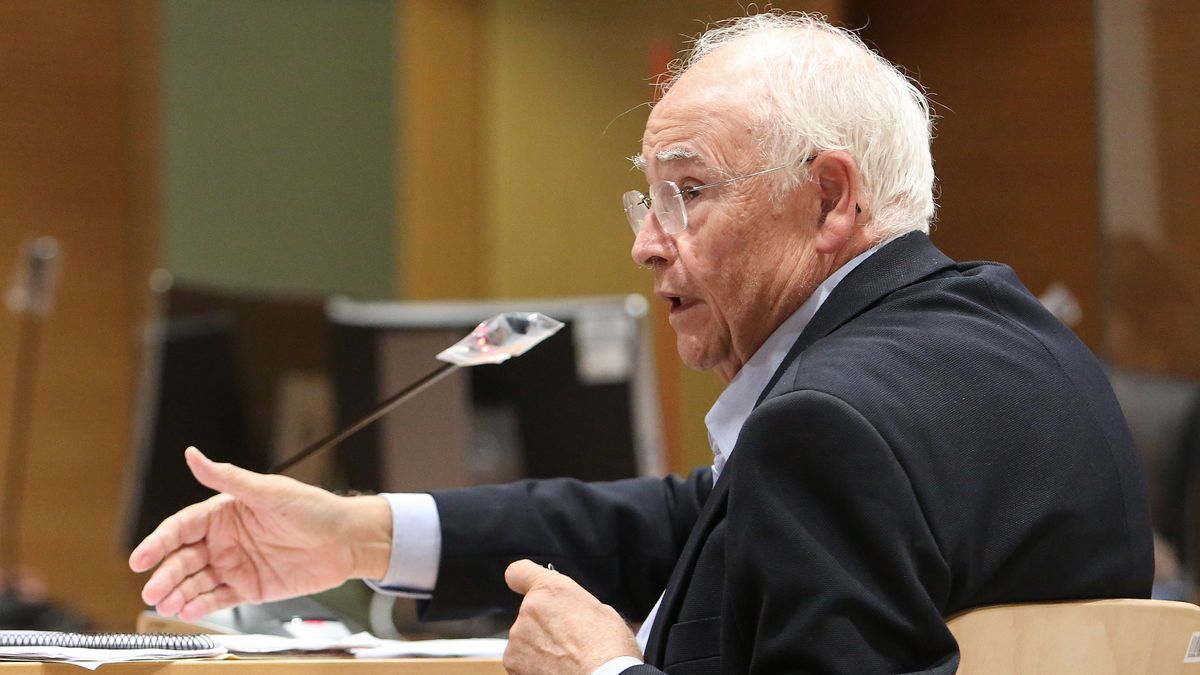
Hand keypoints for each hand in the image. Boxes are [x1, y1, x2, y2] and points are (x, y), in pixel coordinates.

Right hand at [128, 447, 391, 620]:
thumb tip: (193, 454)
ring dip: (178, 594)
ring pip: (195, 582)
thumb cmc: (312, 508)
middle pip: (183, 559)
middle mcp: (224, 540)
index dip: (158, 542)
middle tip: (152, 591)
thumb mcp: (269, 491)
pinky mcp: (248, 589)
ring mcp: (235, 565)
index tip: (139, 558)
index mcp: (224, 513)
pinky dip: (200, 606)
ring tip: (166, 605)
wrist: (346, 540)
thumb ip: (228, 478)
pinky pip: (217, 599)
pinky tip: (188, 611)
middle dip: (165, 575)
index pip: (181, 528)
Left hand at [503, 559, 641, 674]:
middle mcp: (529, 611)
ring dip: (539, 646)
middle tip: (569, 639)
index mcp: (551, 590)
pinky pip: (522, 660)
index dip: (523, 580)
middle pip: (530, 613)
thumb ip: (575, 604)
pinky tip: (557, 670)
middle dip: (544, 624)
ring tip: (566, 659)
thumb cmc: (610, 651)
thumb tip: (572, 611)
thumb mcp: (601, 611)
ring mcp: (518, 639)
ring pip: (525, 638)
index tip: (524, 586)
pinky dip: (534, 666)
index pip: (518, 572)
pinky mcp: (513, 664)